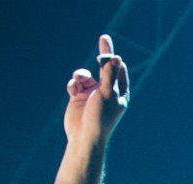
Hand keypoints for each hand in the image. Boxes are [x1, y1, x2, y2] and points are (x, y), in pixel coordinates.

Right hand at [65, 33, 128, 147]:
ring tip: (78, 80)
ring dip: (81, 75)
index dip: (115, 58)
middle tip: (104, 37)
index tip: (109, 48)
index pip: (119, 70)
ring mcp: (92, 94)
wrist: (83, 137)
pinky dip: (73, 84)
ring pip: (86, 75)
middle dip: (103, 55)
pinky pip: (75, 83)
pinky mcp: (79, 97)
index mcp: (119, 93)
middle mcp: (106, 92)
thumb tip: (116, 58)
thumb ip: (109, 74)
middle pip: (105, 68)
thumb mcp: (106, 93)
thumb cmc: (99, 118)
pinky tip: (72, 91)